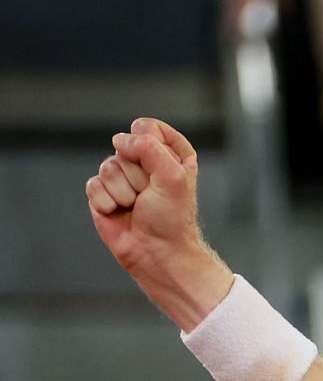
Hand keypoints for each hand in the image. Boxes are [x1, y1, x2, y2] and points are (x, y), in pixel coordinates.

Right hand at [86, 118, 233, 328]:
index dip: (151, 145)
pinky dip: (106, 201)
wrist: (156, 253)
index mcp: (171, 156)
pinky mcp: (103, 193)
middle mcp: (145, 163)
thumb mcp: (172, 177)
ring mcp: (122, 178)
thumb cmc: (171, 219)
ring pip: (108, 166)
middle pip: (125, 146)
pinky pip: (93, 184)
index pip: (150, 128)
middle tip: (150, 195)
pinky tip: (119, 213)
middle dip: (137, 174)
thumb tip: (120, 139)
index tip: (162, 168)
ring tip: (135, 206)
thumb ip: (149, 148)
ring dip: (123, 191)